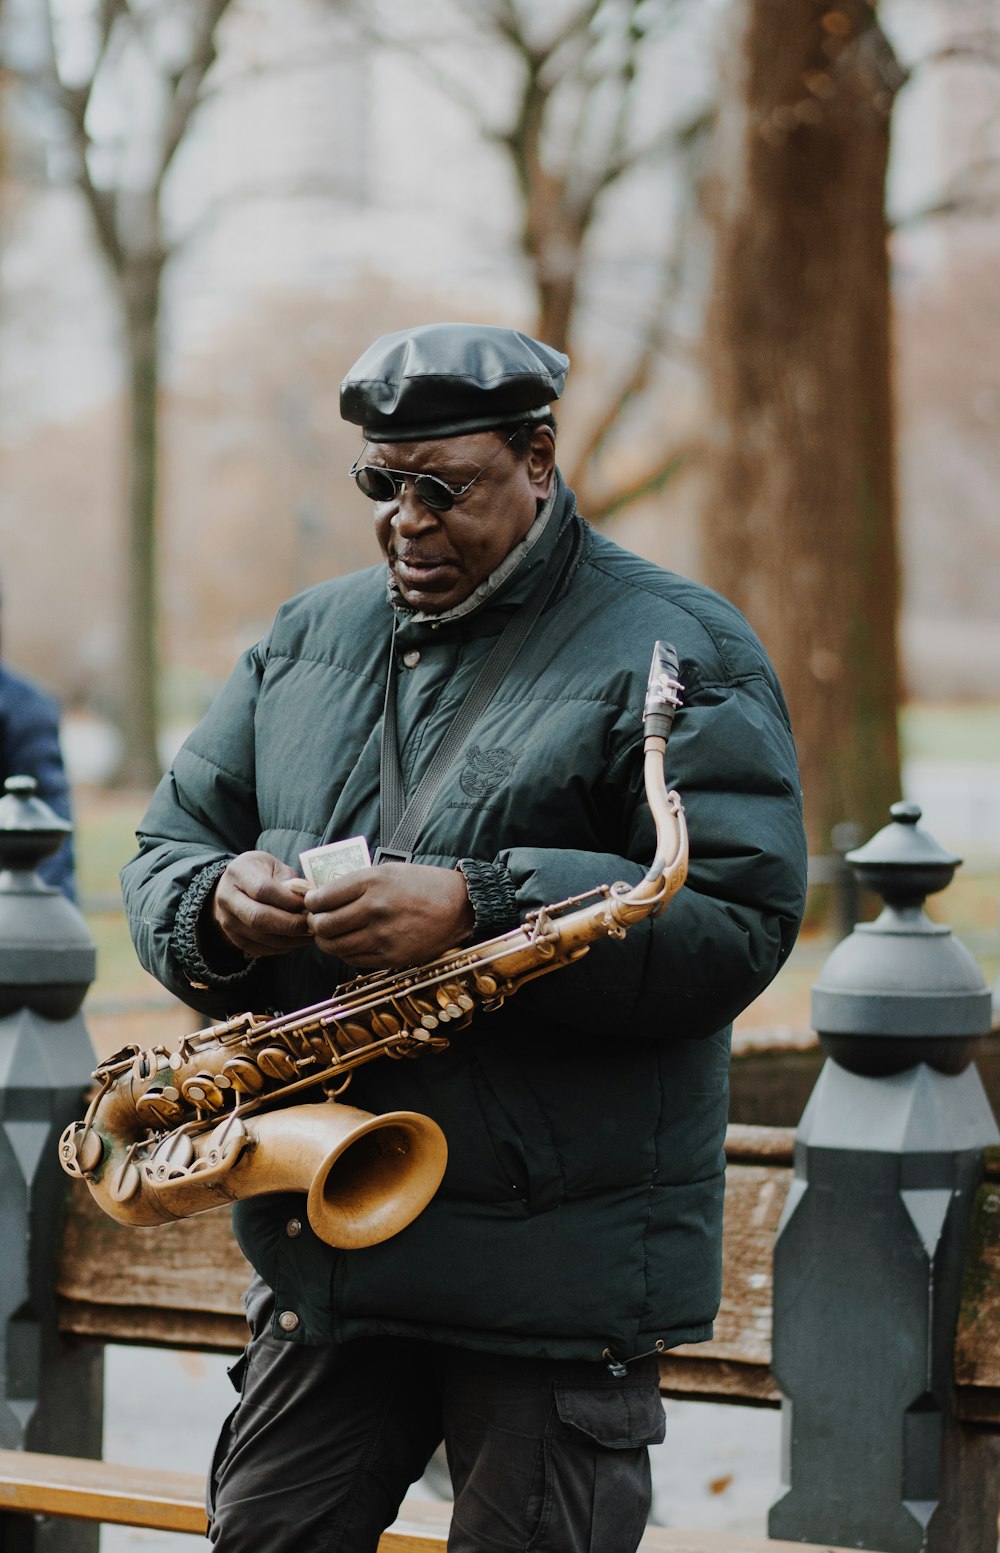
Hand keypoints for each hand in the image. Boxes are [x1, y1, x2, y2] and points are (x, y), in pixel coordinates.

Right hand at [209, 850, 309, 958]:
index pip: (263, 890)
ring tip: (309, 933)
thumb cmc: (260, 872)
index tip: (308, 903)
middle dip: (290, 924)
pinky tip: (297, 940)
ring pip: (261, 938)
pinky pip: (261, 949)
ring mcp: (228, 922)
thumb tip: (309, 900)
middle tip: (311, 923)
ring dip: (290, 939)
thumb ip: (289, 880)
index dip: (289, 900)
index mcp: (238, 873)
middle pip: (258, 918)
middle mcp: (227, 898)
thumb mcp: (273, 865)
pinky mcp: (235, 939)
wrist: (232, 886)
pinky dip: (283, 947)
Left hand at [303, 862, 473, 968]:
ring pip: (334, 946)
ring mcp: (382, 936)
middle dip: (314, 924)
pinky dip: (345, 952)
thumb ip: (354, 882)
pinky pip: (353, 959)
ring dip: (326, 941)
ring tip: (331, 934)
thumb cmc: (421, 885)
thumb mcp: (387, 871)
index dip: (310, 902)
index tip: (312, 903)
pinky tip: (350, 943)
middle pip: (323, 925)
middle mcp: (374, 909)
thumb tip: (320, 896)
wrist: (458, 907)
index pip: (322, 898)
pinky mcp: (391, 957)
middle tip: (317, 921)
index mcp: (371, 882)